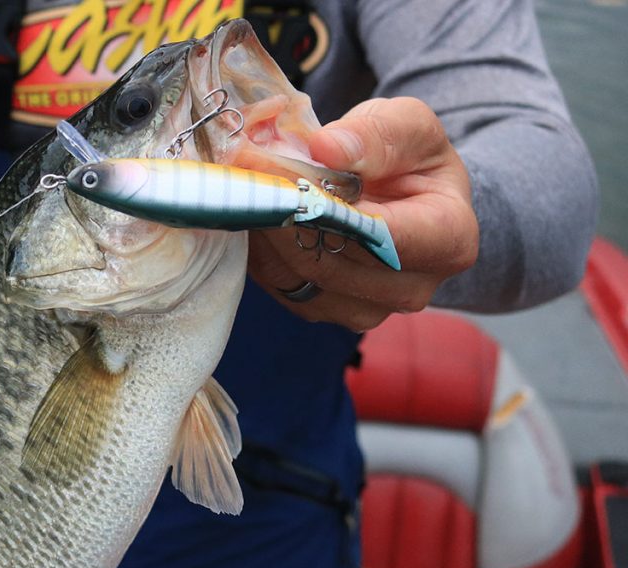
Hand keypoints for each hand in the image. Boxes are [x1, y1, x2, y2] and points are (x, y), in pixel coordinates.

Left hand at [248, 97, 478, 330]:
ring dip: (266, 233)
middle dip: (286, 215)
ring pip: (301, 277)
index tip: (283, 170)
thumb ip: (375, 134)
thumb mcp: (407, 126)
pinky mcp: (328, 311)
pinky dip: (262, 251)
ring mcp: (369, 309)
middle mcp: (413, 288)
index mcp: (449, 240)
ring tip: (247, 189)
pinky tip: (255, 215)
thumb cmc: (409, 158)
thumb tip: (326, 149)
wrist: (402, 192)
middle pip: (335, 261)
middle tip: (247, 171)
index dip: (327, 205)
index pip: (382, 235)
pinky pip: (282, 286)